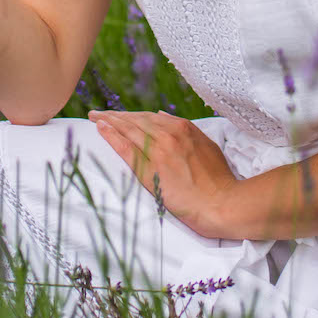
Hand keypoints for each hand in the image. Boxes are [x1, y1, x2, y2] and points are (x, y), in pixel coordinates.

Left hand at [88, 110, 241, 239]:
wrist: (222, 204)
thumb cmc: (218, 180)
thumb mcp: (207, 145)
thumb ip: (186, 129)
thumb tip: (162, 117)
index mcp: (183, 128)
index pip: (149, 117)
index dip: (131, 115)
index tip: (118, 115)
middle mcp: (168, 135)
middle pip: (135, 120)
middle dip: (115, 115)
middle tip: (98, 113)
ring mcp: (158, 151)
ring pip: (128, 129)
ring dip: (109, 121)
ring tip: (95, 117)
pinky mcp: (150, 170)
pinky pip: (125, 148)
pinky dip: (111, 136)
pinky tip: (100, 129)